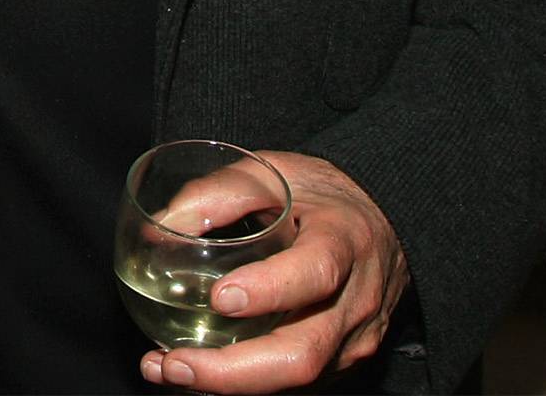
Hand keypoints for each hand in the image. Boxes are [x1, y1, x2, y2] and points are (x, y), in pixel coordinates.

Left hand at [137, 152, 408, 392]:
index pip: (316, 272)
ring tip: (164, 368)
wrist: (383, 221)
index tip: (220, 298)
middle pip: (303, 355)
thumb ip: (220, 193)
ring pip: (295, 379)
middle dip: (233, 371)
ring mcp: (353, 339)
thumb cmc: (321, 194)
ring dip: (226, 384)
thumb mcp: (274, 172)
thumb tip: (162, 226)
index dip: (270, 291)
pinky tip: (197, 368)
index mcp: (344, 241)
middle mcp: (355, 300)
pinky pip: (293, 380)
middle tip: (173, 363)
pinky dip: (243, 381)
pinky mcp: (342, 361)